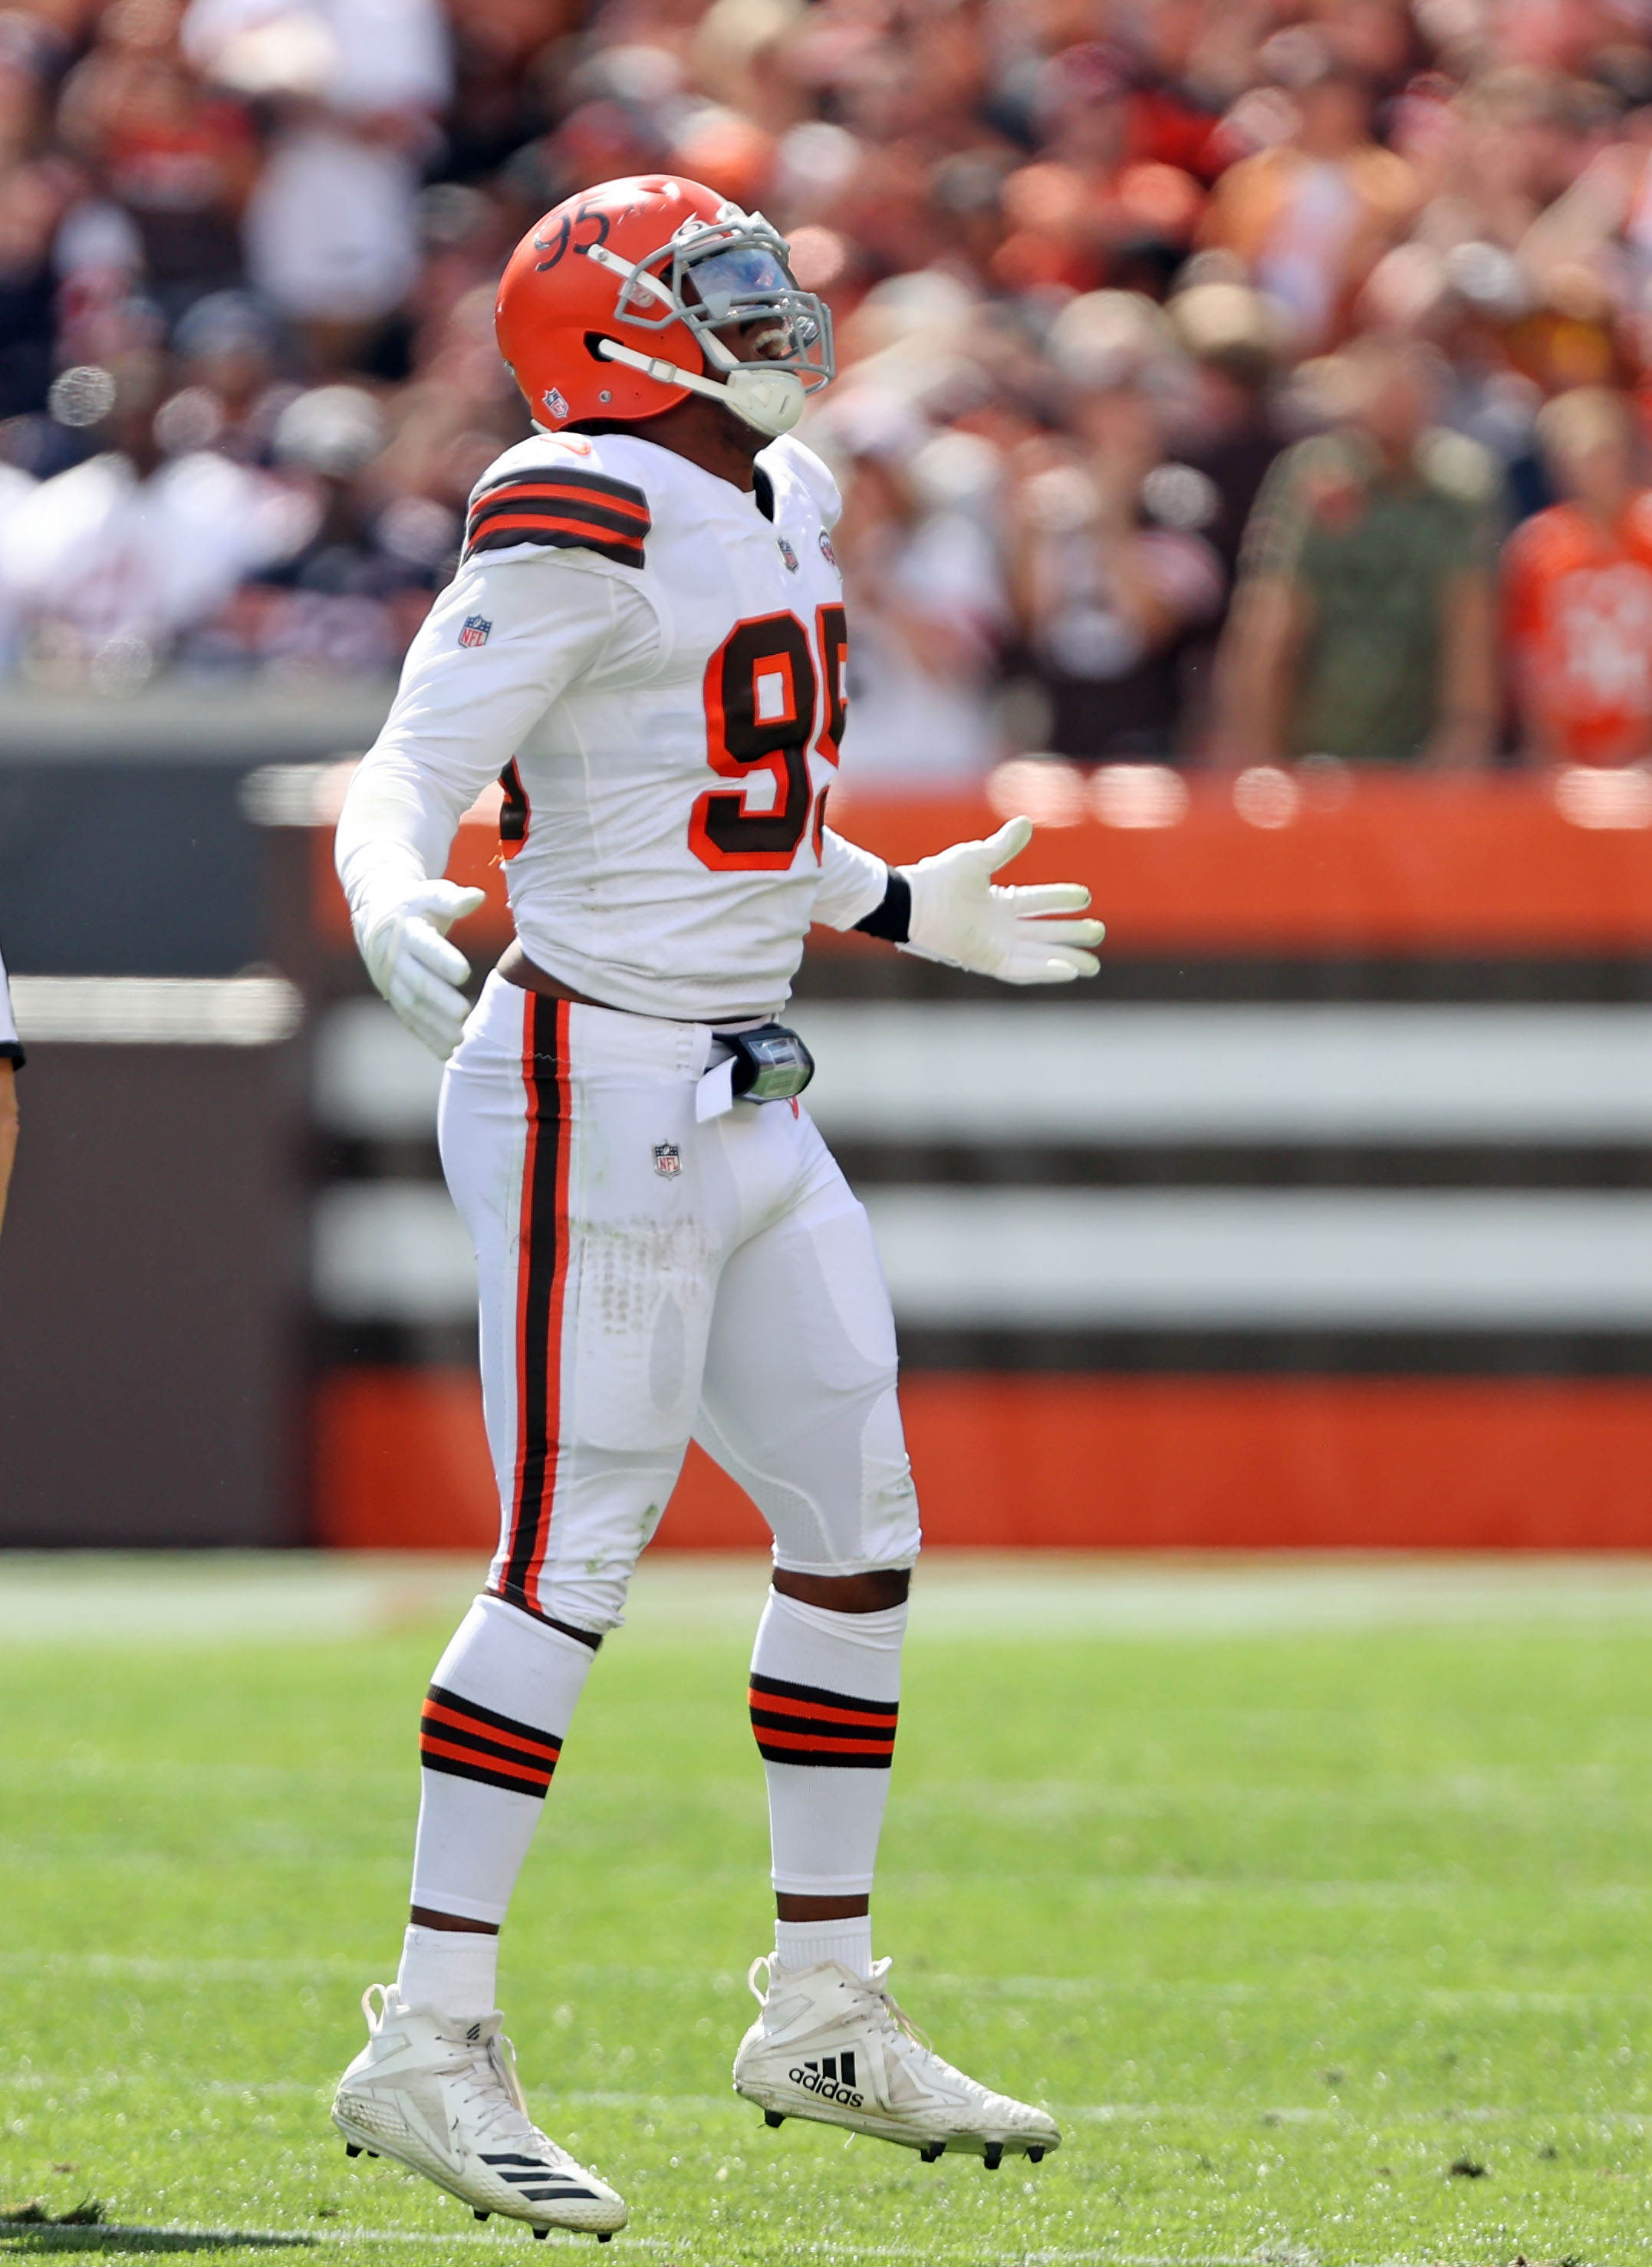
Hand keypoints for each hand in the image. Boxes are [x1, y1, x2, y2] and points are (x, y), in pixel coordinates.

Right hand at [355, 879, 486, 1057]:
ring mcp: (392, 980)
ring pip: (412, 1006)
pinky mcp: (393, 996)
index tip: (465, 973)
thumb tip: (477, 897)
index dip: (442, 959)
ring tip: (459, 1040)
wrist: (375, 913)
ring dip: (434, 1025)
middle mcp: (395, 958)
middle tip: (463, 1014)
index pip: (425, 946)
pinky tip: (446, 1051)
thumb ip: (452, 899)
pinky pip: (409, 1019)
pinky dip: (426, 1036)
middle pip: (417, 982)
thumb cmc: (415, 903)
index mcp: (405, 930)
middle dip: (439, 1000)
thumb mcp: (430, 894)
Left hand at [900, 816, 1103, 984]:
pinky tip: (1067, 970)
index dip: (1062, 899)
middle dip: (1072, 935)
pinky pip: (1021, 969)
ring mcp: (995, 945)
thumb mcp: (978, 858)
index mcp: (1000, 901)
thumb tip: (1026, 823)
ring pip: (1038, 954)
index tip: (1085, 896)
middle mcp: (1000, 926)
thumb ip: (1004, 846)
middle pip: (1045, 932)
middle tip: (1098, 932)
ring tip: (1093, 964)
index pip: (1039, 902)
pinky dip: (1044, 970)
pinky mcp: (987, 960)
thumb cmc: (939, 878)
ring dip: (1065, 958)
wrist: (914, 902)